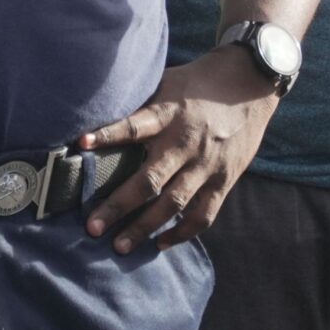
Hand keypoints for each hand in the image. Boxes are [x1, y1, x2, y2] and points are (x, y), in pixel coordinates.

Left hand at [79, 48, 279, 254]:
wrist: (248, 85)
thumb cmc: (197, 84)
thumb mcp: (166, 83)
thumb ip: (140, 103)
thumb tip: (99, 110)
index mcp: (168, 114)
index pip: (134, 126)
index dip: (108, 134)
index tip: (81, 144)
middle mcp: (185, 143)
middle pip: (149, 181)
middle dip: (119, 206)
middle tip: (93, 227)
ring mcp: (206, 165)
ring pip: (173, 205)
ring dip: (144, 228)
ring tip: (120, 246)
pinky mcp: (223, 181)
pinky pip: (202, 215)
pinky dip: (182, 232)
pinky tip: (160, 243)